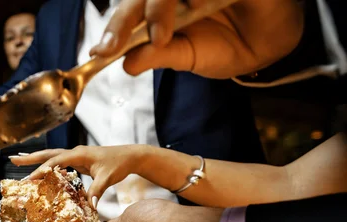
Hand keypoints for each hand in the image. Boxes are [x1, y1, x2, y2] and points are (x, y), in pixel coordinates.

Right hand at [11, 145, 145, 206]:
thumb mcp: (107, 178)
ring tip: (20, 162)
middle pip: (48, 155)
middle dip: (30, 158)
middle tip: (12, 160)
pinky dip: (49, 167)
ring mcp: (76, 156)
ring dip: (37, 160)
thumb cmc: (119, 164)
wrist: (130, 156)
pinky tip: (43, 174)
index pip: (55, 162)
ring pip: (52, 157)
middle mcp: (75, 153)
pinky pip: (60, 163)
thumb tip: (89, 206)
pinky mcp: (79, 161)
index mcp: (78, 154)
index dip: (41, 171)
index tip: (28, 180)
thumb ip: (96, 190)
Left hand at [90, 0, 302, 78]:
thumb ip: (158, 57)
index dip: (113, 30)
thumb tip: (127, 64)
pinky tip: (197, 6)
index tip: (101, 52)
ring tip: (162, 33)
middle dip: (126, 18)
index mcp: (160, 10)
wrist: (270, 47)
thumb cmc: (226, 47)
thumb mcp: (188, 58)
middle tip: (121, 43)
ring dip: (158, 6)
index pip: (129, 13)